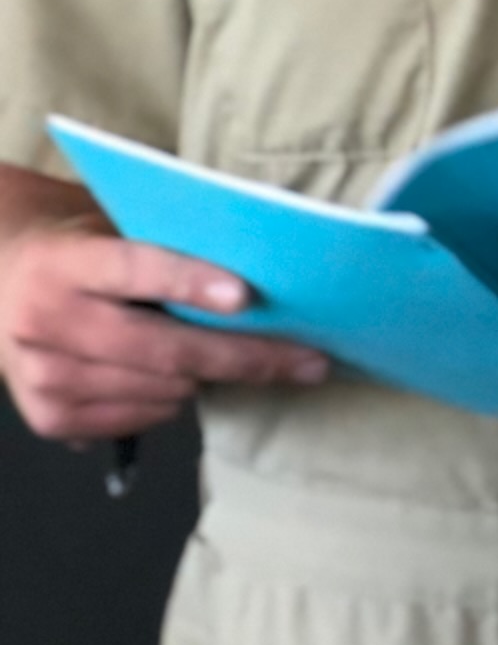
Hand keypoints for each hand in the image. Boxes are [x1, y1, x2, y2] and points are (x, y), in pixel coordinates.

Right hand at [0, 182, 328, 441]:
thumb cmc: (80, 245)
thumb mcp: (111, 225)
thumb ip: (166, 243)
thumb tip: (266, 261)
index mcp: (59, 263)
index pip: (132, 269)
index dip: (190, 282)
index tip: (246, 297)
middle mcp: (42, 321)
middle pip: (161, 349)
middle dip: (244, 357)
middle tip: (310, 360)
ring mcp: (41, 375)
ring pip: (161, 391)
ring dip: (210, 378)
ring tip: (237, 357)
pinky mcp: (47, 417)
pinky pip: (141, 419)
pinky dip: (173, 401)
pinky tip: (176, 378)